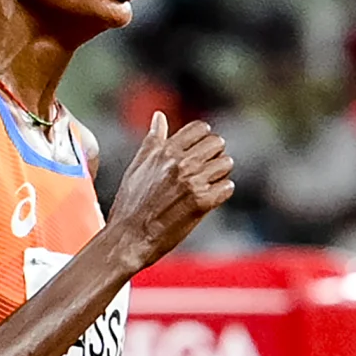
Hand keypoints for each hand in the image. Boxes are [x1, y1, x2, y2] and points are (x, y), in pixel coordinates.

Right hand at [105, 112, 234, 262]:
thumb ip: (153, 141)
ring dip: (220, 174)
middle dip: (215, 154)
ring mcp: (193, 182)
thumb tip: (159, 116)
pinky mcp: (202, 203)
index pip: (200, 129)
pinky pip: (227, 188)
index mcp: (165, 151)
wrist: (129, 239)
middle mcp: (181, 163)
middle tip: (207, 169)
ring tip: (208, 185)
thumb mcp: (137, 167)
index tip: (201, 151)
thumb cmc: (130, 205)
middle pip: (217, 143)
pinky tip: (209, 199)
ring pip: (225, 164)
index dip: (204, 139)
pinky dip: (222, 192)